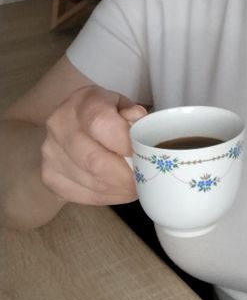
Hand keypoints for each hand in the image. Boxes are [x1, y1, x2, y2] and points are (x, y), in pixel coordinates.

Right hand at [40, 85, 146, 206]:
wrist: (70, 120)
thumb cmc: (103, 112)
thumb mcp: (121, 103)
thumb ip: (133, 113)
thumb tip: (141, 124)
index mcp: (81, 102)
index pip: (101, 123)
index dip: (125, 143)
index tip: (143, 154)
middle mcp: (59, 126)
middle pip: (94, 160)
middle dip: (125, 176)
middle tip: (144, 180)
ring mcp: (51, 153)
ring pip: (91, 182)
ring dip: (119, 189)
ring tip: (135, 186)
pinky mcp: (49, 176)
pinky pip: (83, 195)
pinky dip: (107, 197)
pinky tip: (118, 190)